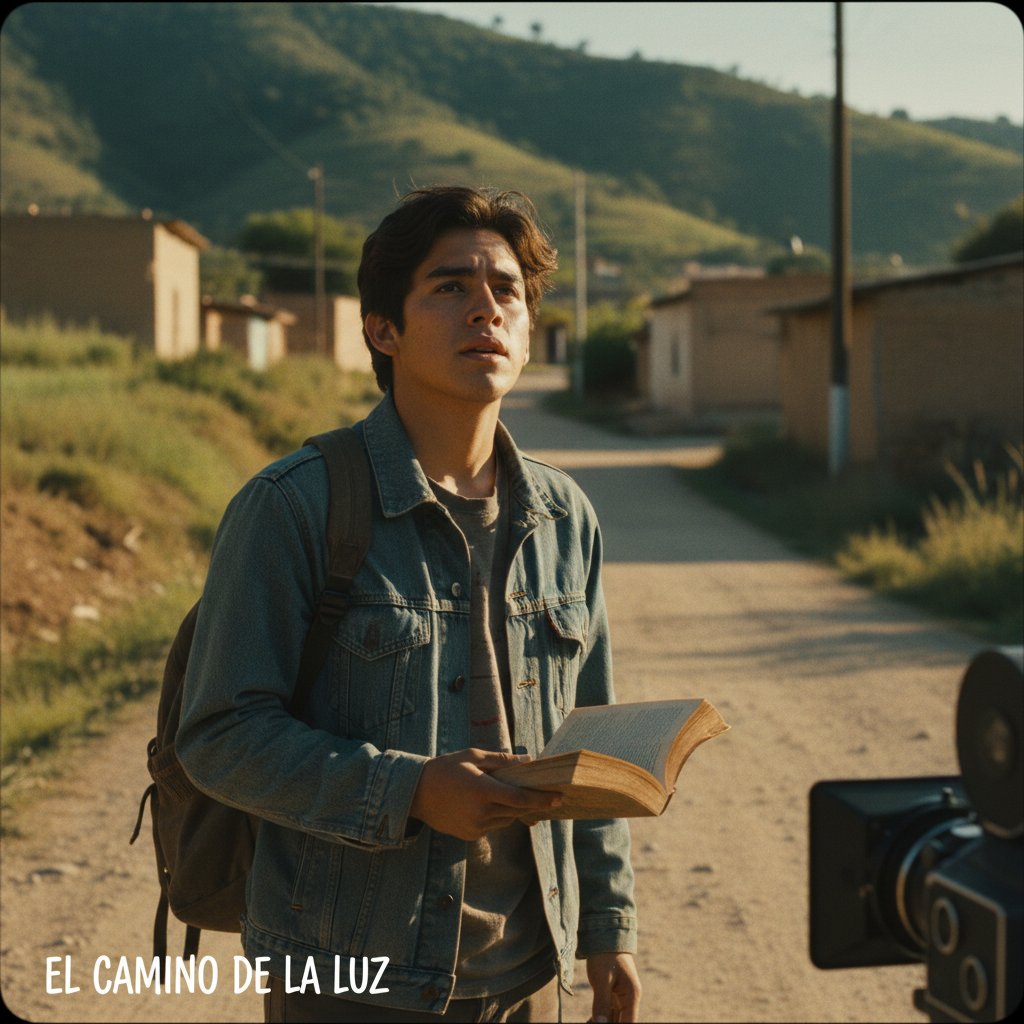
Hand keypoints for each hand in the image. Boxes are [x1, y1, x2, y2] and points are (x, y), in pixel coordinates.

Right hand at [408, 748, 561, 840]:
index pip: (521, 799)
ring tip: (507, 794)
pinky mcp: (470, 836)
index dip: (542, 800)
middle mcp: (481, 813)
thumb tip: (528, 761)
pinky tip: (487, 803)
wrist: (415, 792)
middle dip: (529, 802)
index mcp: (483, 790)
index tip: (559, 798)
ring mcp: (475, 827)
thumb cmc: (446, 768)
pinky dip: (496, 816)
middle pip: (516, 810)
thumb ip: (502, 760)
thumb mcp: (473, 756)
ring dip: (511, 809)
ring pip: (506, 820)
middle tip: (542, 792)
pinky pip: (493, 827)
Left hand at [587, 952, 640, 1022]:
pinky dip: (600, 1017)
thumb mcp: (602, 980)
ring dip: (603, 1022)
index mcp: (632, 995)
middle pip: (621, 1021)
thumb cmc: (604, 955)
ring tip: (589, 1022)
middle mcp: (629, 998)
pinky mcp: (612, 993)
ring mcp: (621, 996)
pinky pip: (608, 1011)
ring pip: (614, 1018)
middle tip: (592, 1023)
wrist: (603, 934)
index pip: (628, 1023)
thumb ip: (602, 1004)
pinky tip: (590, 1020)